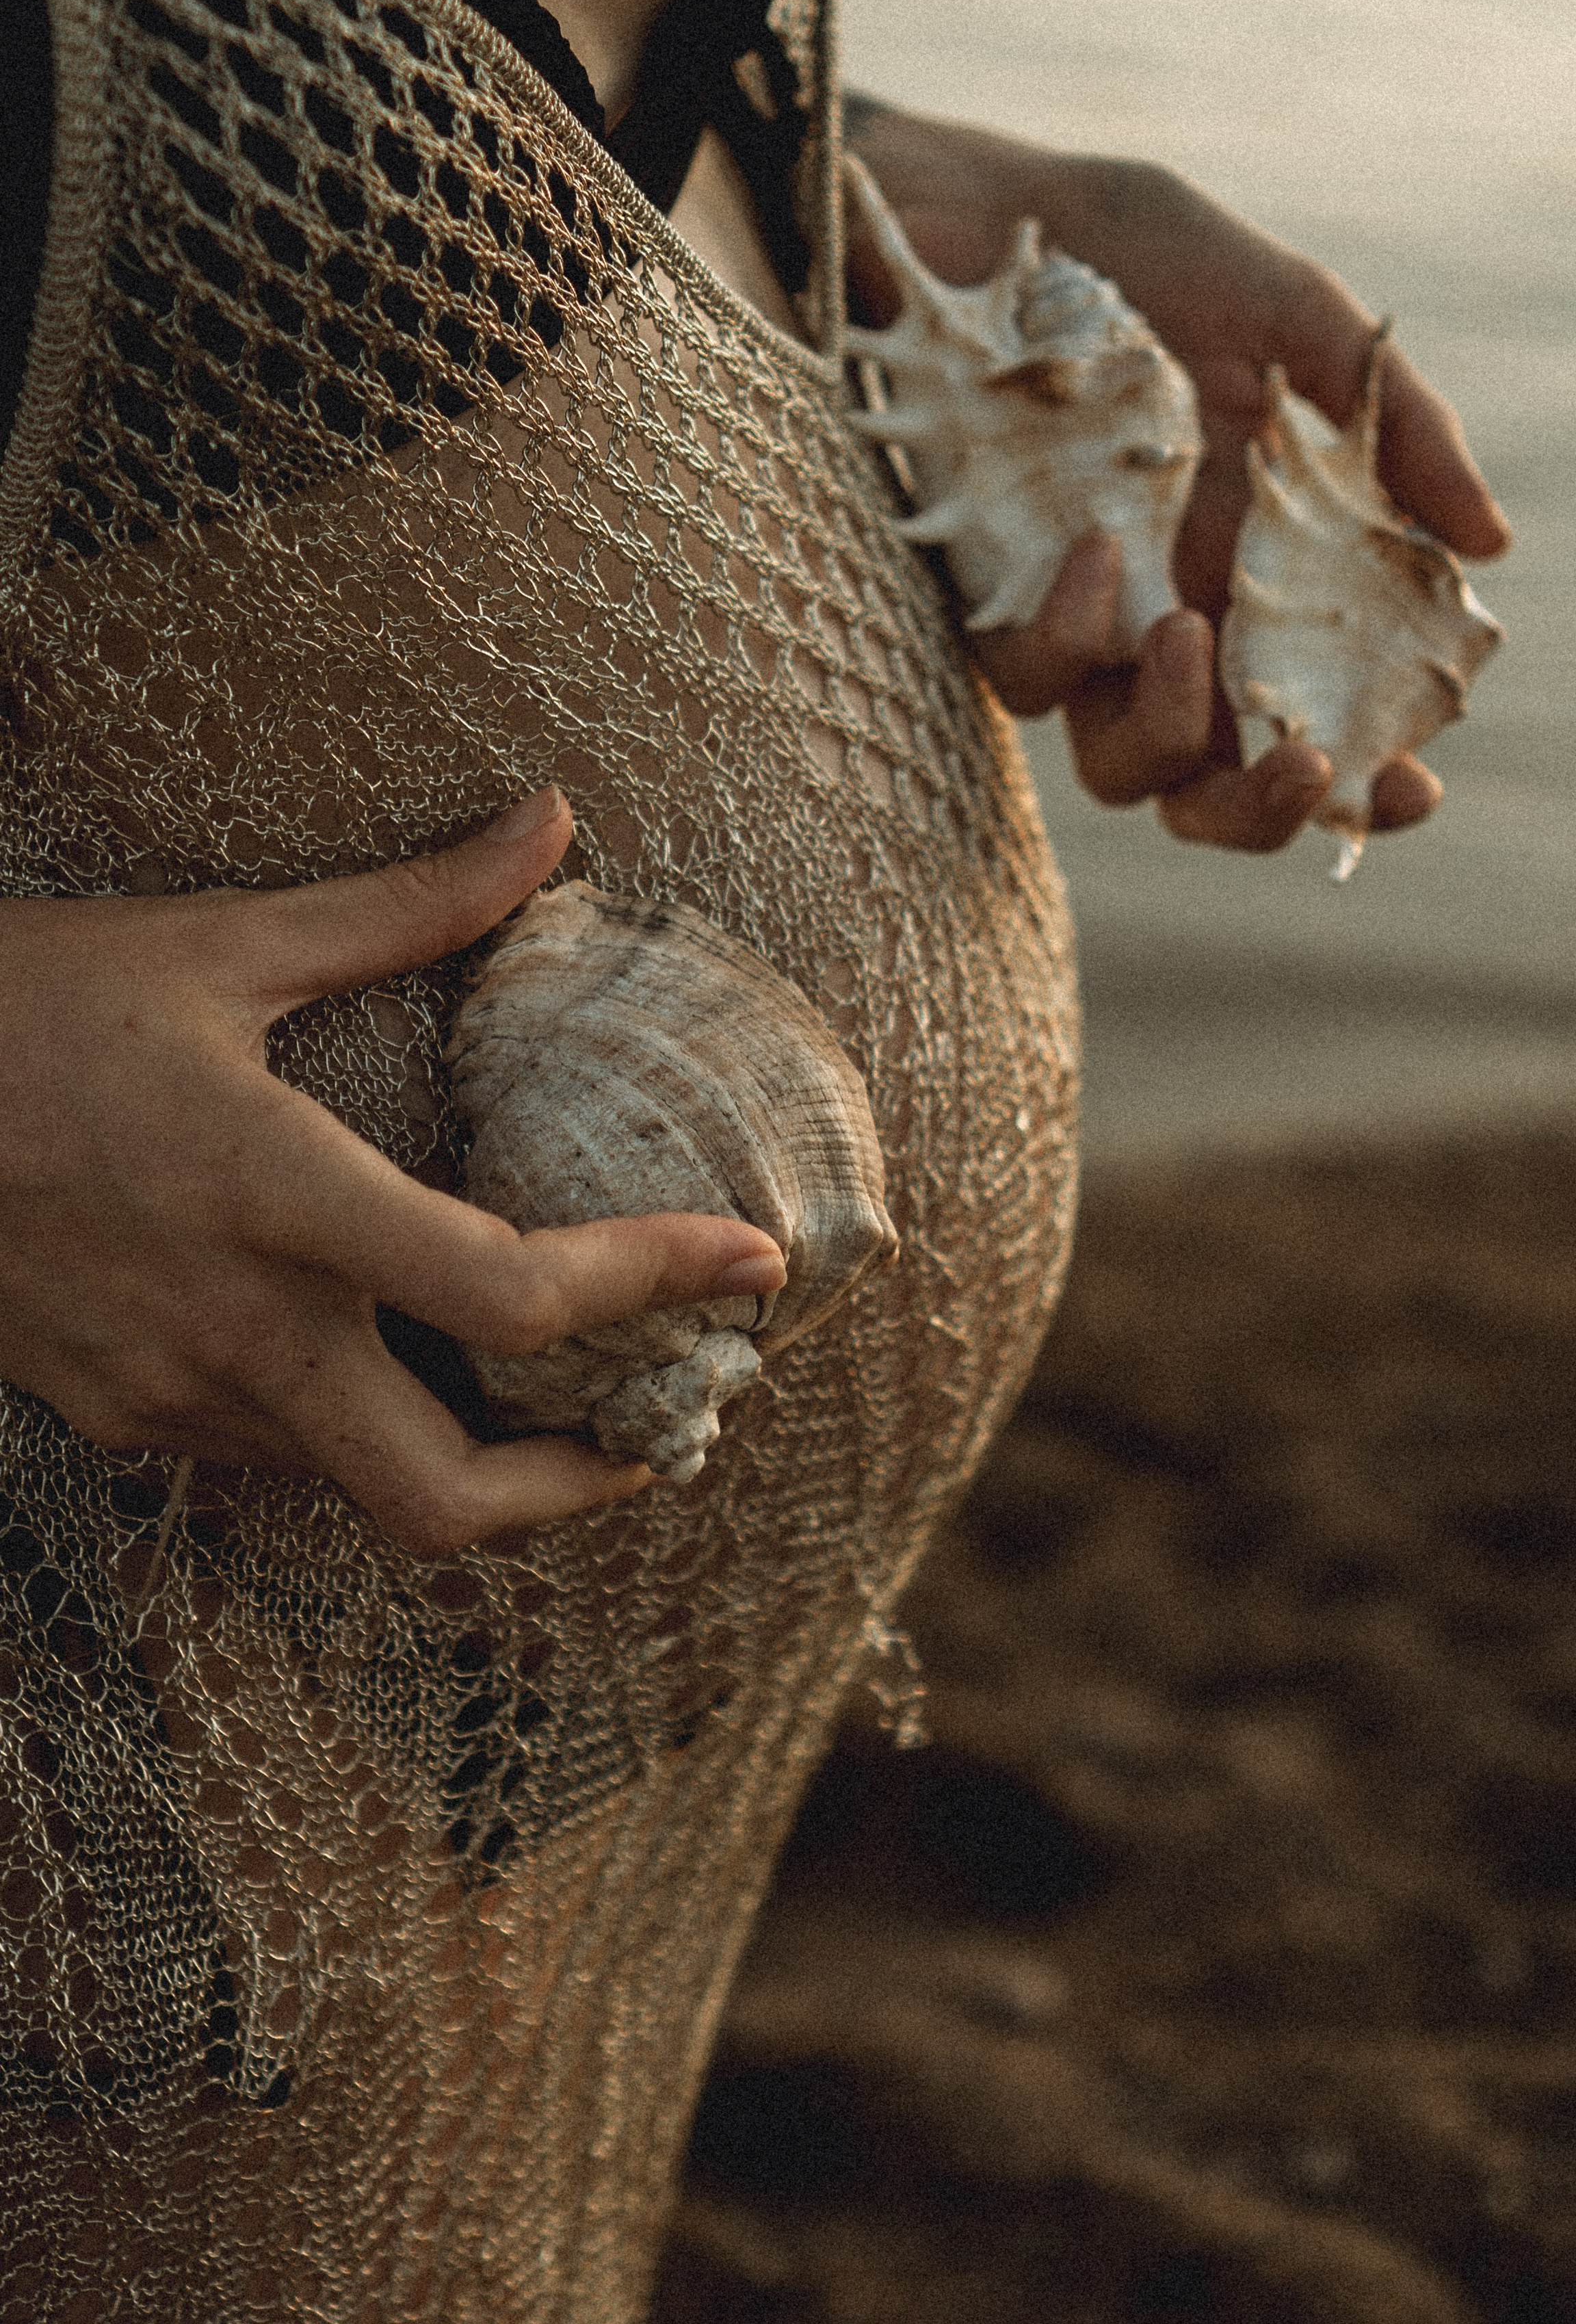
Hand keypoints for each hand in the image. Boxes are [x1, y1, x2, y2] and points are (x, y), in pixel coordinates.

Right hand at [0, 788, 785, 1553]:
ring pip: (360, 1485)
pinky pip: (273, 1454)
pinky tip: (382, 1349)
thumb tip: (552, 823)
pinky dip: (358, 1424)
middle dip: (578, 1492)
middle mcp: (232, 1328)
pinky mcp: (116, 1414)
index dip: (654, 1285)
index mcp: (275, 1197)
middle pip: (445, 1501)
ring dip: (469, 1453)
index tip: (754, 1265)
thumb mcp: (219, 943)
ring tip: (547, 1386)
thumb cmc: (19, 1003)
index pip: (508, 1293)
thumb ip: (407, 905)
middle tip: (657, 1432)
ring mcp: (166, 1394)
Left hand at [846, 103, 1510, 851]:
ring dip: (1170, 728)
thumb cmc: (1140, 260)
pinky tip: (1097, 544)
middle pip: (1208, 793)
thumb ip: (1396, 429)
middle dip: (1262, 812)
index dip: (1362, 784)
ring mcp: (1075, 625)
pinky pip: (1029, 675)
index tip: (1413, 783)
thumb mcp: (1293, 319)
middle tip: (1306, 764)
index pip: (1314, 724)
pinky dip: (1071, 629)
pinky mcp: (985, 600)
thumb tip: (1488, 542)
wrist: (974, 214)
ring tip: (1185, 630)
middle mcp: (1167, 626)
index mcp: (1258, 584)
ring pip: (1117, 767)